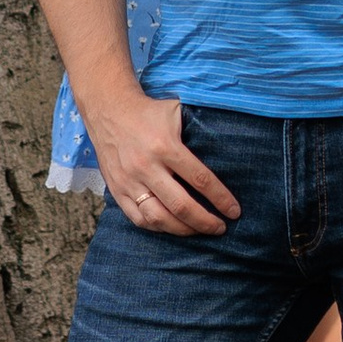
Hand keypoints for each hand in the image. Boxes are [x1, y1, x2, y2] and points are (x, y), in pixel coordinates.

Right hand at [87, 89, 241, 235]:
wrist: (108, 109)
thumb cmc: (149, 112)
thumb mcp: (177, 112)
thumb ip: (198, 130)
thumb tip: (228, 147)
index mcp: (165, 147)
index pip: (199, 179)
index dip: (220, 198)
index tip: (234, 211)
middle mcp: (146, 167)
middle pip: (180, 205)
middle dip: (205, 221)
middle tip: (221, 227)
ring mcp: (129, 181)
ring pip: (158, 218)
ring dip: (183, 230)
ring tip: (199, 231)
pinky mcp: (117, 190)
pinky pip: (138, 218)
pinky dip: (158, 228)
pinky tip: (173, 227)